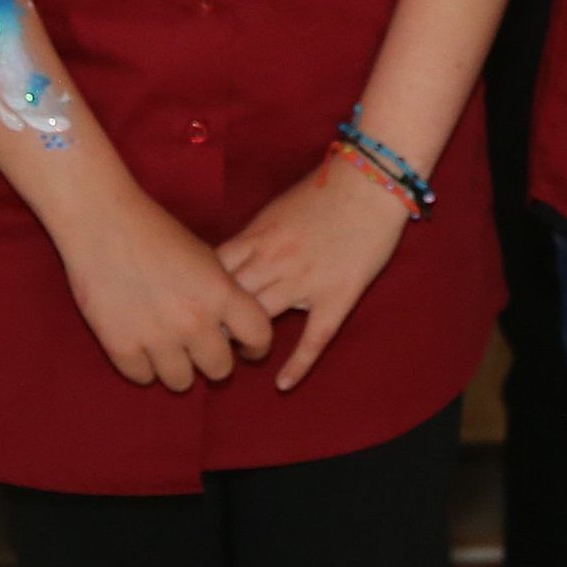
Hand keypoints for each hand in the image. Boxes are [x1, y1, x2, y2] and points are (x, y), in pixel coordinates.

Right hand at [52, 181, 274, 389]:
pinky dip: (144, 366)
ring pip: (182, 382)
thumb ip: (219, 293)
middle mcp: (194, 321)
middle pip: (220, 369)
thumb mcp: (203, 257)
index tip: (245, 347)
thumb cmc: (154, 231)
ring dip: (178, 368)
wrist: (102, 222)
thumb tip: (229, 327)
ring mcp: (157, 338)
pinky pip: (144, 378)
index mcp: (220, 292)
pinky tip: (141, 345)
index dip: (256, 345)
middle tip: (200, 348)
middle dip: (213, 360)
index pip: (259, 336)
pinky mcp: (122, 347)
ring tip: (168, 348)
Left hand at [216, 155, 413, 389]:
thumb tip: (230, 264)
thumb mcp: (277, 208)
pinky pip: (313, 338)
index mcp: (258, 237)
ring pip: (263, 321)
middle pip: (231, 302)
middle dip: (216, 322)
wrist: (372, 182)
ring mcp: (305, 282)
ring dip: (248, 341)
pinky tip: (283, 384)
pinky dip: (297, 364)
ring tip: (242, 353)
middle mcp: (275, 262)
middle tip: (210, 339)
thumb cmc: (325, 188)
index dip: (200, 295)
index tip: (194, 308)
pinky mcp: (336, 297)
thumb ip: (254, 238)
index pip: (213, 274)